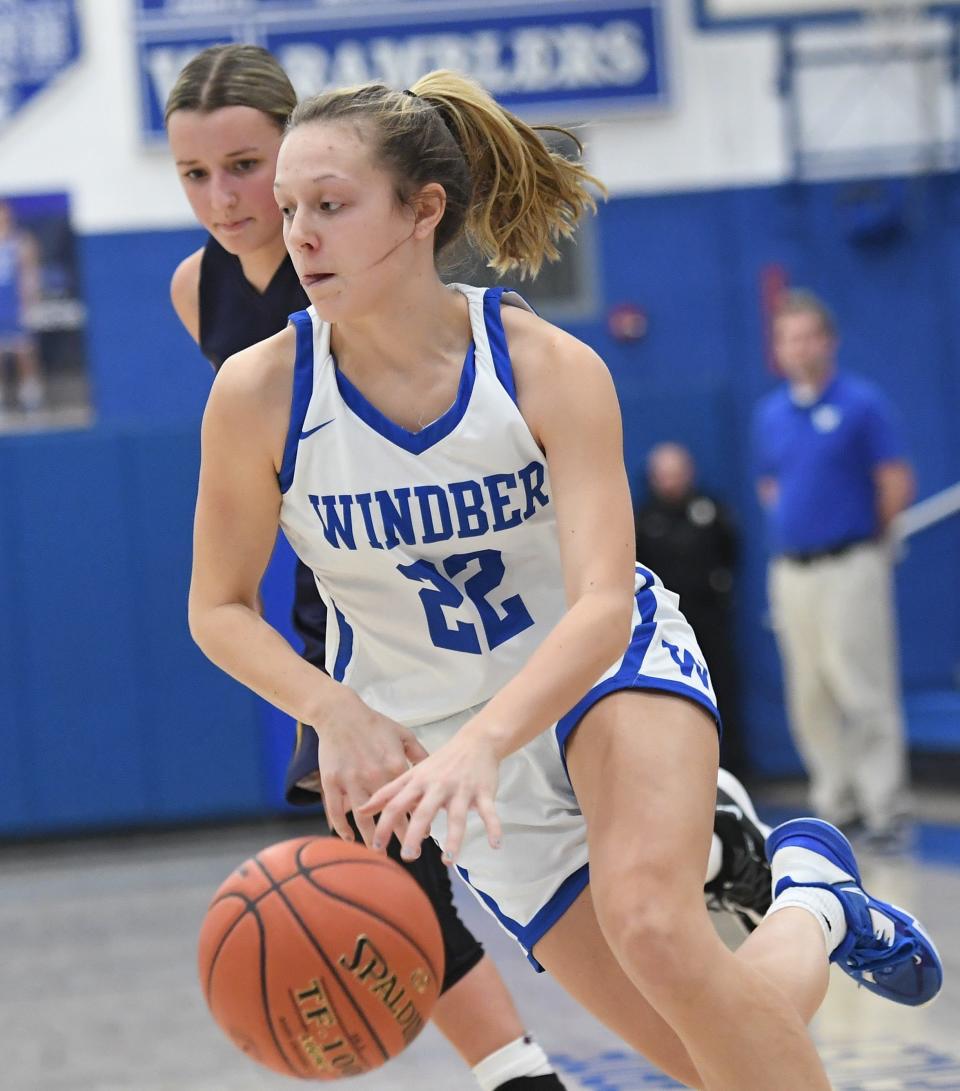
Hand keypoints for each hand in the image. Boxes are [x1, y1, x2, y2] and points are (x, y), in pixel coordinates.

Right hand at [314, 695, 428, 847]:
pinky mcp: (331, 781)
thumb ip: (420, 756)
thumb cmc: (375, 724)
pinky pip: (336, 811)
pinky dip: (342, 828)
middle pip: (389, 815)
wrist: (341, 713)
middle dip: (399, 836)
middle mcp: (373, 776)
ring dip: (371, 838)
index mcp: (394, 766)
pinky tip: (349, 838)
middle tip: (407, 853)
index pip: (409, 800)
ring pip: (362, 818)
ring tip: (377, 852)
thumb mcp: (404, 735)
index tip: (424, 835)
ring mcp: (350, 781)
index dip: (418, 820)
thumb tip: (436, 774)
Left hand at [358, 725, 501, 864]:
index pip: (396, 804)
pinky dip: (494, 827)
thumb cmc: (441, 762)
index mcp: (419, 782)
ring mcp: (461, 789)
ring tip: (448, 860)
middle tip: (408, 856)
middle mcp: (438, 785)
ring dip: (453, 838)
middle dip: (414, 834)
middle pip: (424, 811)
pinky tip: (496, 845)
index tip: (376, 848)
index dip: (385, 825)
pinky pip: (489, 811)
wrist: (476, 741)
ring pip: (457, 816)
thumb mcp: (412, 773)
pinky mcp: (483, 791)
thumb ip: (388, 792)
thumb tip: (360, 809)